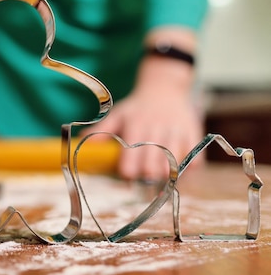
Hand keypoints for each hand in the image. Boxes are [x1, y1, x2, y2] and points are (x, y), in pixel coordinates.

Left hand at [82, 82, 202, 179]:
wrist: (165, 89)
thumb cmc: (136, 108)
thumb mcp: (117, 114)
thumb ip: (101, 130)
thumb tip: (80, 141)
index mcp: (136, 124)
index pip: (133, 150)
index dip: (129, 167)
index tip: (126, 177)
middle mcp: (158, 127)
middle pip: (155, 159)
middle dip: (148, 175)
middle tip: (143, 184)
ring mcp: (178, 131)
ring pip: (176, 160)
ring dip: (168, 175)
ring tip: (160, 184)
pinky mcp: (194, 134)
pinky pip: (194, 158)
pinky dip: (187, 170)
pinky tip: (178, 174)